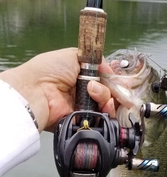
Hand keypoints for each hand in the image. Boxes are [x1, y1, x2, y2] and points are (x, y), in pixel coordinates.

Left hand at [0, 48, 114, 131]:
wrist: (36, 90)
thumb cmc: (49, 70)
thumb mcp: (74, 56)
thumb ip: (97, 61)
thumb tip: (111, 69)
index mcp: (82, 77)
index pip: (105, 80)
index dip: (114, 80)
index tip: (121, 80)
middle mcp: (84, 93)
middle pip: (110, 94)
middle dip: (113, 89)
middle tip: (109, 86)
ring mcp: (84, 108)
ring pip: (108, 106)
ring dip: (106, 97)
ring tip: (93, 92)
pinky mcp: (82, 121)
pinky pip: (102, 119)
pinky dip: (106, 111)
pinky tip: (101, 104)